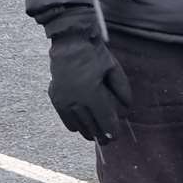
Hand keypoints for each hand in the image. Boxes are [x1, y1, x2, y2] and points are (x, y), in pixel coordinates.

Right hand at [45, 16, 132, 142]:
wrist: (69, 42)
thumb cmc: (94, 54)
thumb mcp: (114, 69)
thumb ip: (122, 90)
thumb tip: (127, 108)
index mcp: (93, 93)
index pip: (105, 120)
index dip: (111, 131)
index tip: (115, 136)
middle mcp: (76, 100)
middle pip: (91, 127)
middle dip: (101, 135)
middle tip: (107, 140)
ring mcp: (64, 100)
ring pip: (78, 126)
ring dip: (88, 132)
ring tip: (95, 135)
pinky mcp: (55, 98)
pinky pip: (66, 119)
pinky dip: (74, 124)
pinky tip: (80, 126)